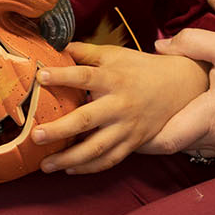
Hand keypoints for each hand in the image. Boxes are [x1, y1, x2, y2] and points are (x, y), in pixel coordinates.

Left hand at [31, 43, 207, 174]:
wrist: (178, 87)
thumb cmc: (139, 69)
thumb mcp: (115, 54)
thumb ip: (85, 52)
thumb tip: (54, 44)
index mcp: (113, 79)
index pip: (85, 76)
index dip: (63, 76)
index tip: (41, 76)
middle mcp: (119, 105)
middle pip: (87, 120)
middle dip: (60, 129)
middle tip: (36, 136)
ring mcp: (126, 128)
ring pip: (96, 148)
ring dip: (69, 159)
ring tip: (45, 165)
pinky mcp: (132, 143)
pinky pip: (110, 160)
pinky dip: (89, 168)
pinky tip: (69, 170)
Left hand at [148, 30, 214, 158]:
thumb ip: (190, 42)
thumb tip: (159, 46)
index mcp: (209, 116)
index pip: (165, 142)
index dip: (144, 138)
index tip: (133, 124)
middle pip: (176, 145)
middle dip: (161, 131)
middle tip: (149, 113)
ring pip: (195, 147)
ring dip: (185, 133)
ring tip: (178, 111)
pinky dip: (205, 136)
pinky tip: (208, 115)